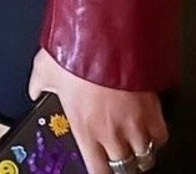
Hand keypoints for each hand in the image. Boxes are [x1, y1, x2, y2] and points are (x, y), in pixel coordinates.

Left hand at [29, 48, 165, 173]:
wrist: (104, 35)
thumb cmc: (75, 52)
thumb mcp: (45, 69)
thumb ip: (40, 85)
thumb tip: (34, 90)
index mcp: (84, 128)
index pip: (98, 171)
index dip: (100, 172)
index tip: (99, 168)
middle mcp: (112, 133)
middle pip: (124, 167)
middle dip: (120, 163)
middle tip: (117, 155)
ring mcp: (135, 124)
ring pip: (145, 155)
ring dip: (138, 151)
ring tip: (133, 144)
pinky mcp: (153, 110)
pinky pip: (161, 136)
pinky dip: (156, 136)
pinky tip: (149, 129)